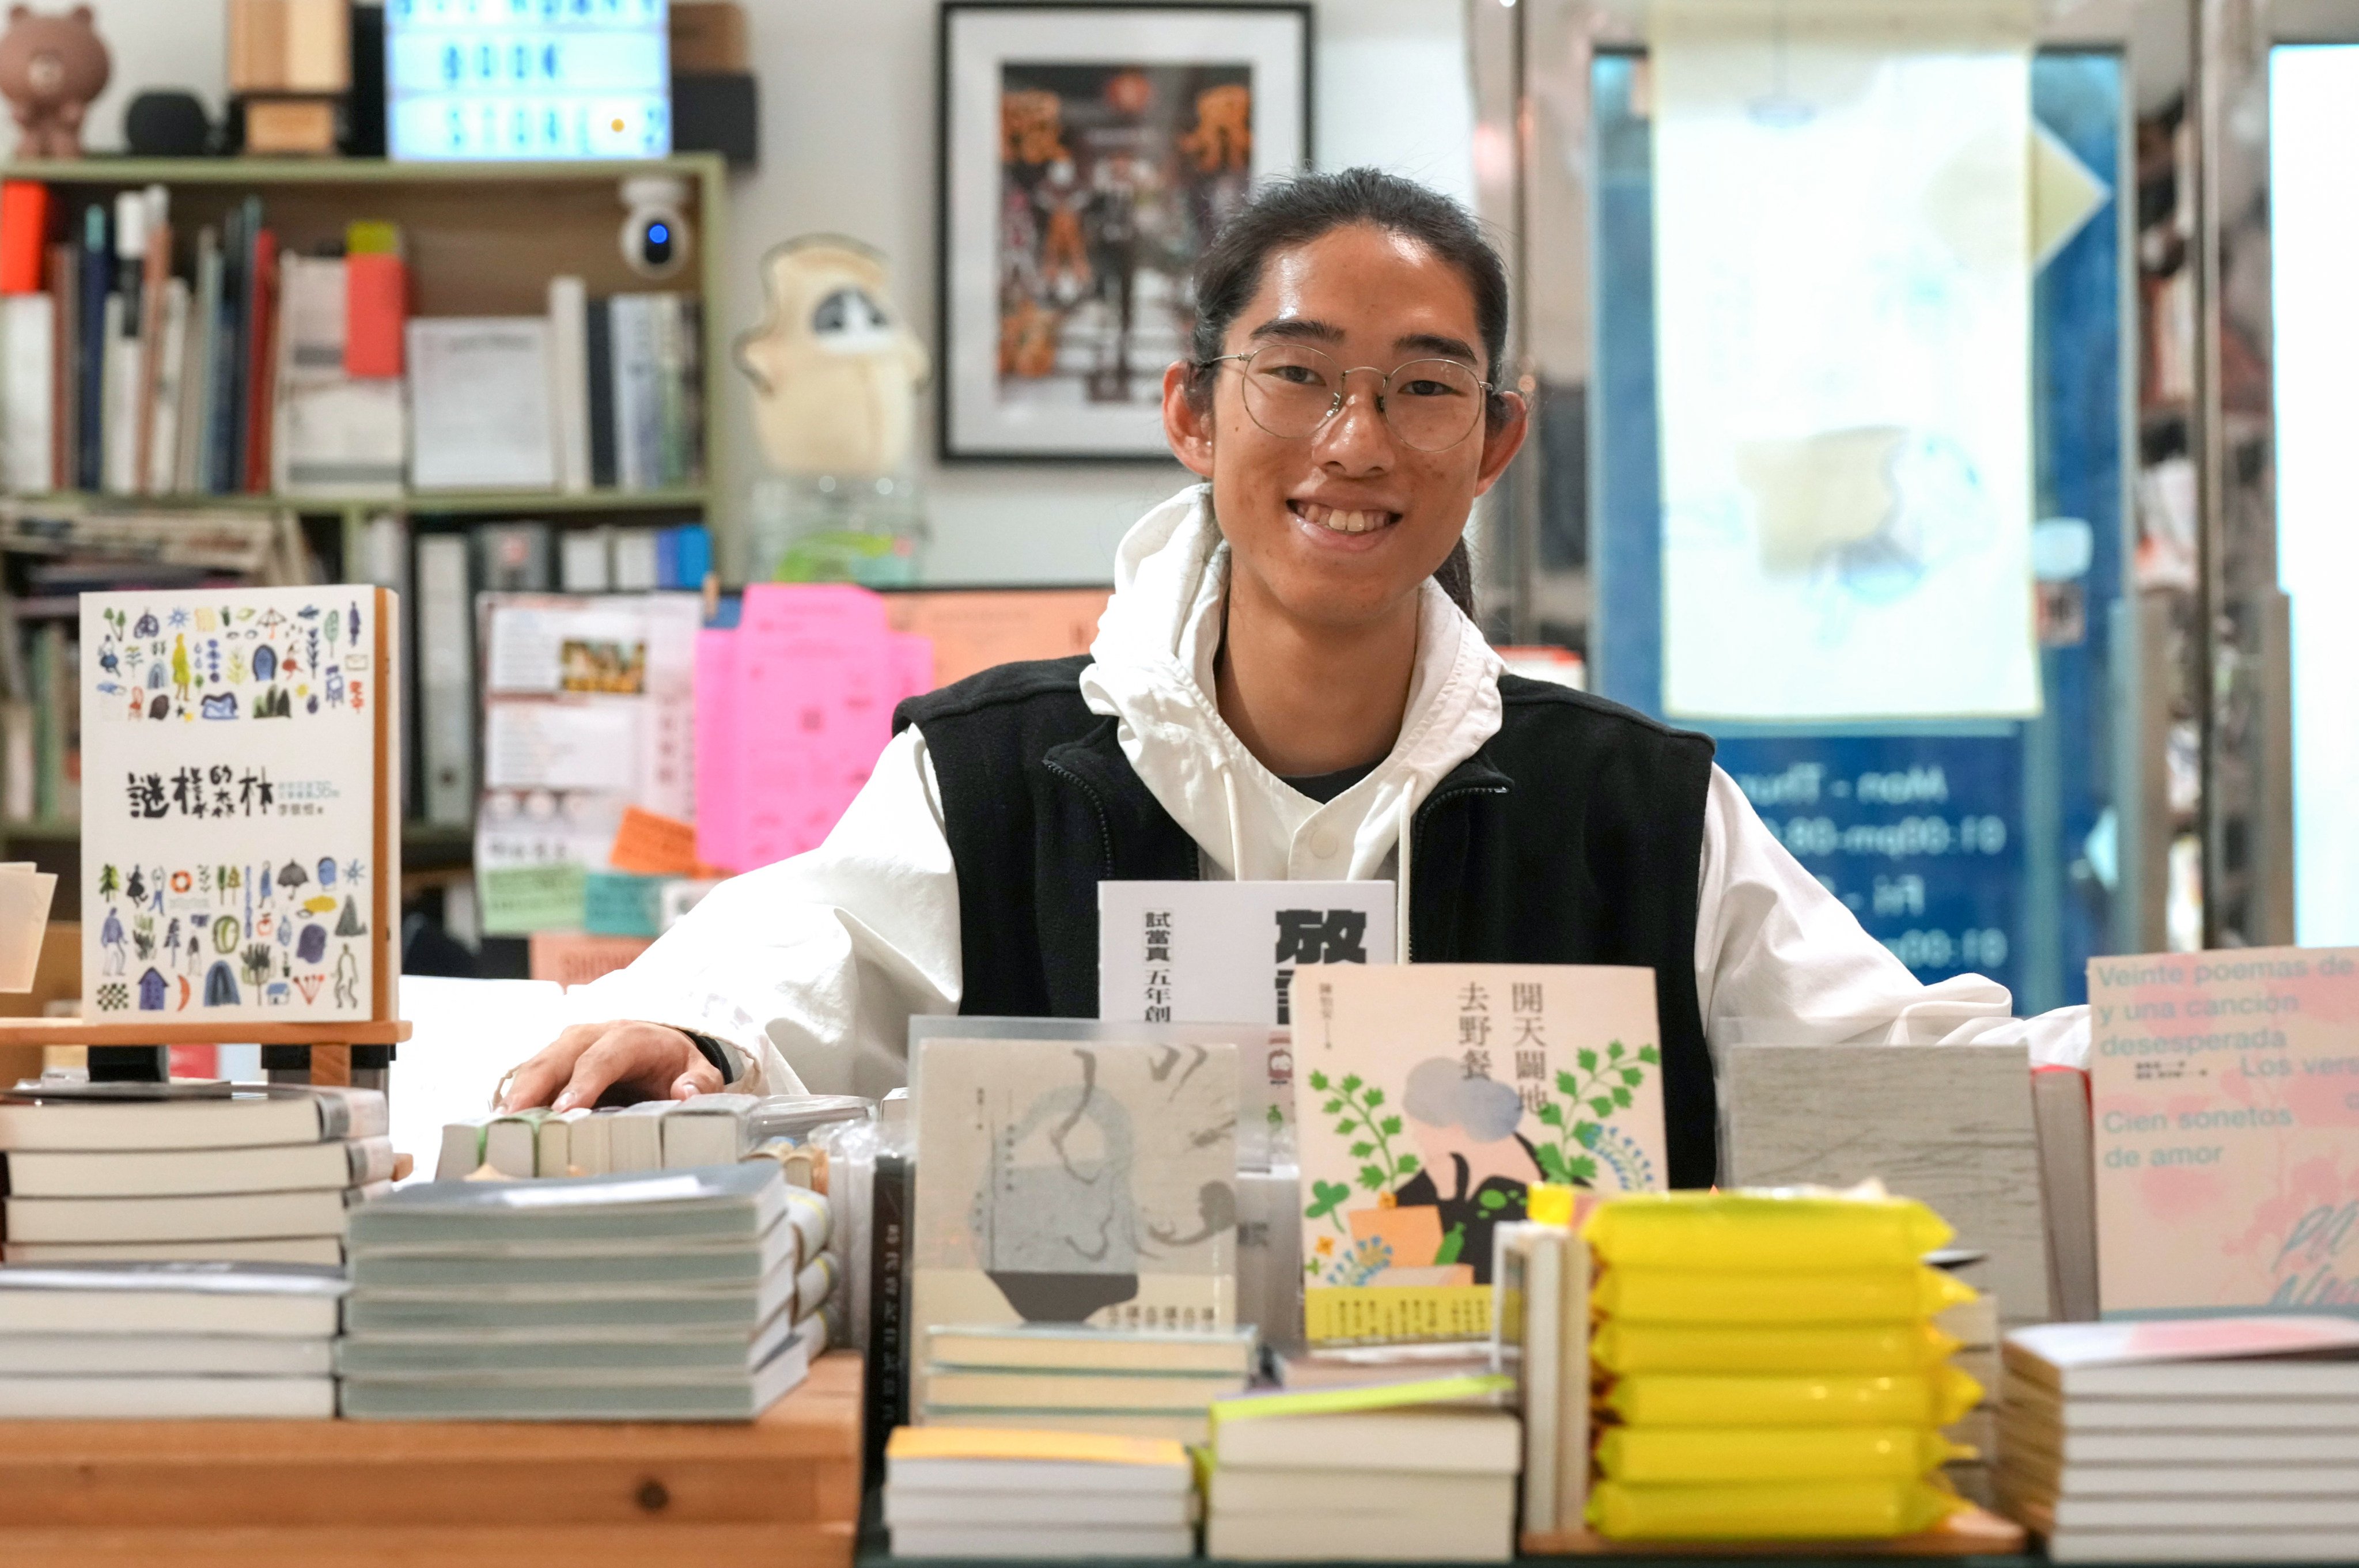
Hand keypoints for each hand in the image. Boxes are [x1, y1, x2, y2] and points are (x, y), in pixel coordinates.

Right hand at [499, 1021, 723, 1111]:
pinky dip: (516, 1095)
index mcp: (633, 1037)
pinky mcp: (556, 1060)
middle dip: (536, 1084)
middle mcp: (595, 1035)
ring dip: (518, 1090)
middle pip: (560, 1055)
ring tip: (499, 1122)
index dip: (584, 1081)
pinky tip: (501, 1121)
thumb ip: (700, 1083)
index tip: (565, 1109)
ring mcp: (570, 1046)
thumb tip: (684, 1092)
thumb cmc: (678, 1065)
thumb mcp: (701, 1072)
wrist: (663, 1046)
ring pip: (539, 1063)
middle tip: (514, 1116)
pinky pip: (532, 1075)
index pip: (606, 1056)